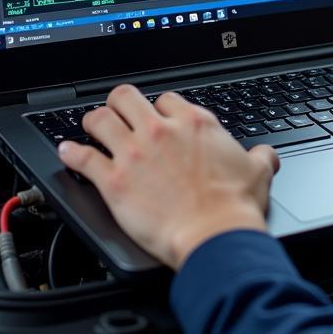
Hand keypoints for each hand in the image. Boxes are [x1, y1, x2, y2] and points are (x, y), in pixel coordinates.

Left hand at [57, 85, 278, 270]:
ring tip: (89, 126)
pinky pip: (82, 158)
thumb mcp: (258, 171)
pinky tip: (67, 151)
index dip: (160, 108)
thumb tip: (265, 155)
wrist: (214, 236)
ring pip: (100, 119)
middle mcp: (161, 130)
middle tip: (117, 113)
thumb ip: (260, 156)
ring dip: (92, 122)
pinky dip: (71, 153)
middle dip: (119, 103)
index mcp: (194, 123)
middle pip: (126, 97)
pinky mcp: (114, 181)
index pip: (166, 99)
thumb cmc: (233, 207)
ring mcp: (135, 153)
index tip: (158, 119)